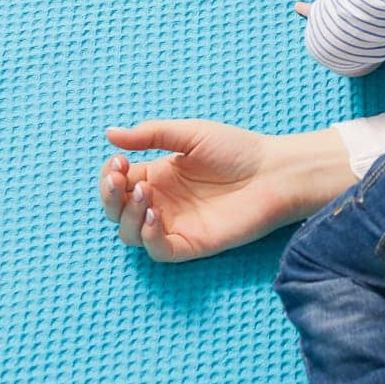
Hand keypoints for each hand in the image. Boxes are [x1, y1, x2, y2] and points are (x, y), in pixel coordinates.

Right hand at [99, 119, 303, 261]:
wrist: (275, 172)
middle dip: (109, 196)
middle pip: (116, 210)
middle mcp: (162, 202)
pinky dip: (148, 236)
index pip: (118, 182)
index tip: (119, 160)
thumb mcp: (191, 133)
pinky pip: (158, 250)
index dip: (110, 174)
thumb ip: (152, 134)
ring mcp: (175, 224)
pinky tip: (156, 215)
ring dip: (128, 215)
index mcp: (158, 175)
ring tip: (145, 192)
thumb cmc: (238, 150)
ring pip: (130, 233)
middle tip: (120, 178)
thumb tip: (109, 134)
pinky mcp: (191, 244)